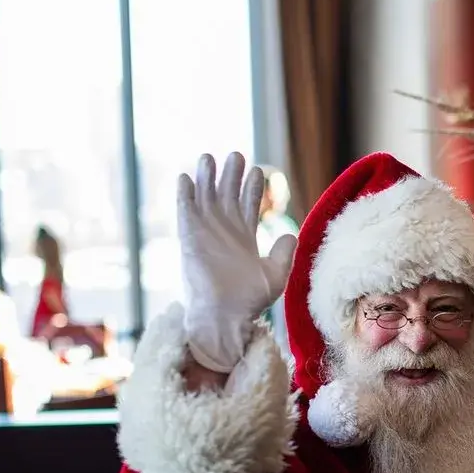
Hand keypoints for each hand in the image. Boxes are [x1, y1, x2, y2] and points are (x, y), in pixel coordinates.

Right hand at [178, 153, 296, 372]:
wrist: (226, 317)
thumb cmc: (250, 302)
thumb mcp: (276, 275)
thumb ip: (284, 254)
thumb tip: (289, 234)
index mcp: (244, 237)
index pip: (247, 204)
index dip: (252, 187)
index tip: (258, 170)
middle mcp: (224, 232)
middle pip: (226, 194)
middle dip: (231, 175)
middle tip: (236, 155)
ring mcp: (205, 233)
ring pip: (205, 198)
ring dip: (206, 178)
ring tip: (209, 157)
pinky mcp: (189, 239)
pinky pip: (185, 212)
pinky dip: (184, 195)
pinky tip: (185, 177)